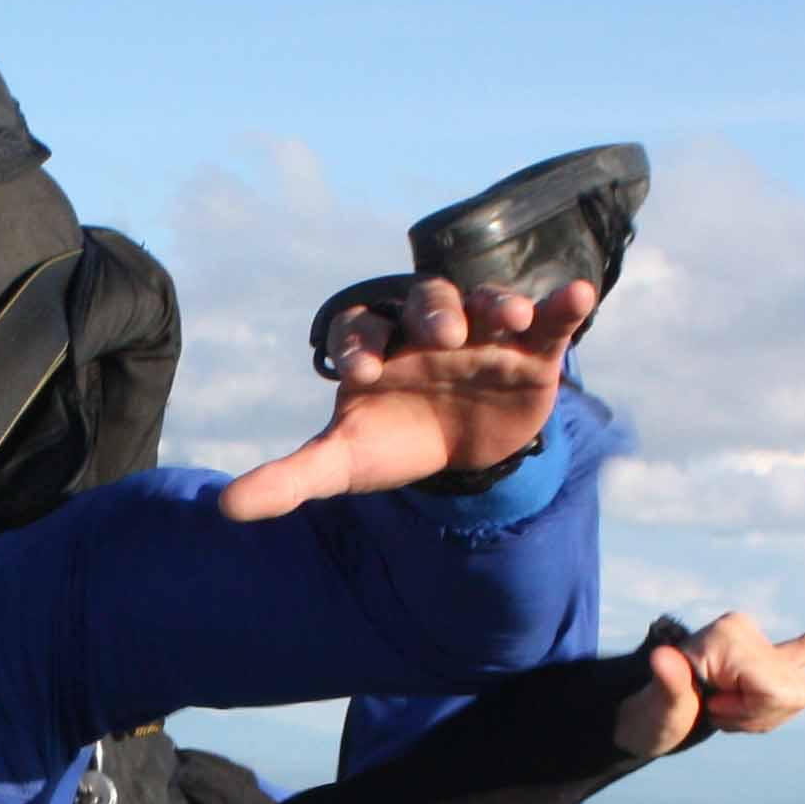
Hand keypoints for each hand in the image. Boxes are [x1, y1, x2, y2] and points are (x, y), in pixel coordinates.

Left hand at [218, 274, 596, 522]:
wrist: (460, 455)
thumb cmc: (393, 442)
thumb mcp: (343, 461)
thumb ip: (291, 477)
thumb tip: (225, 508)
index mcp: (378, 347)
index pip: (361, 328)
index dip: (361, 342)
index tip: (363, 371)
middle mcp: (427, 330)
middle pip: (426, 303)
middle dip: (432, 313)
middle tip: (440, 337)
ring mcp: (482, 334)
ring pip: (486, 302)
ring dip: (496, 304)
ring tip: (505, 319)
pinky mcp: (532, 349)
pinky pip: (549, 318)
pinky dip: (563, 304)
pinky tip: (579, 294)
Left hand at [618, 612, 804, 757]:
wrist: (649, 714)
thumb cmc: (653, 716)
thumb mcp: (655, 710)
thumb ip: (664, 685)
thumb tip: (663, 660)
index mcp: (729, 635)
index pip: (777, 686)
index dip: (751, 712)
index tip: (713, 710)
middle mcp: (748, 631)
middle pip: (796, 692)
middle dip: (762, 715)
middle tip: (717, 711)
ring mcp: (759, 642)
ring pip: (801, 695)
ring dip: (767, 717)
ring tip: (727, 710)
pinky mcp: (769, 655)